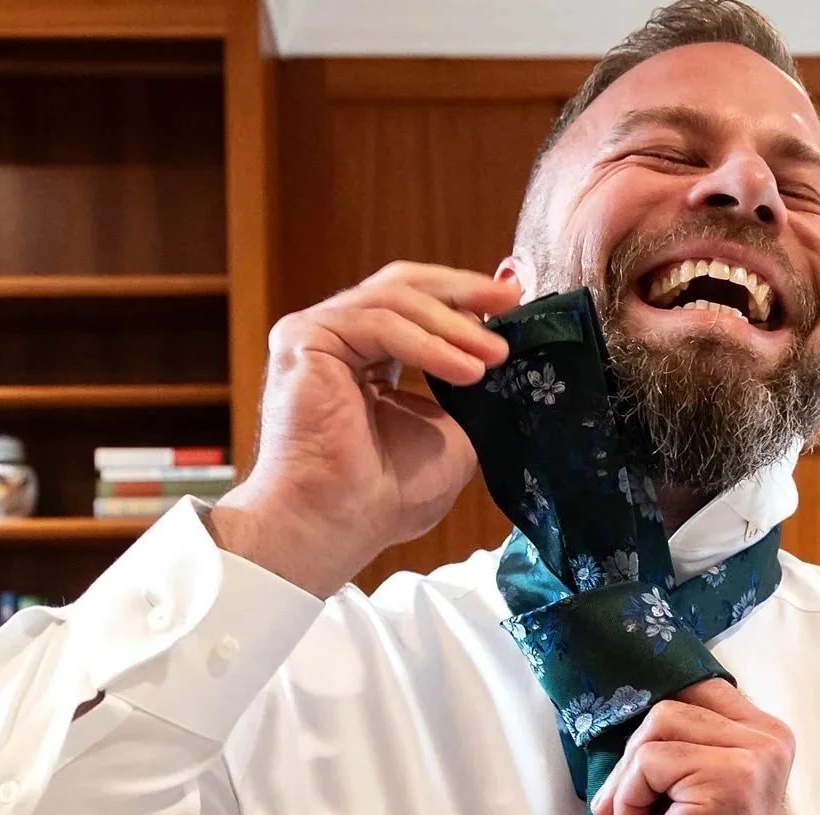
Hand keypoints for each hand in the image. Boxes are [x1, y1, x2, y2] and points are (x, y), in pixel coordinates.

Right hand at [209, 262, 521, 595]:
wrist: (341, 523)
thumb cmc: (387, 494)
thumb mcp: (453, 430)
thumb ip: (469, 384)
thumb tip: (501, 347)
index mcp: (366, 357)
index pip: (415, 304)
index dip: (464, 299)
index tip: (513, 303)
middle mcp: (338, 338)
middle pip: (403, 286)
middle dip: (463, 291)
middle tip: (511, 300)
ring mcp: (318, 334)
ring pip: (395, 299)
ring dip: (454, 325)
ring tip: (494, 356)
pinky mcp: (306, 339)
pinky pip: (379, 323)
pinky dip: (428, 344)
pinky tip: (466, 370)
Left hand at [591, 678, 794, 814]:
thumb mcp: (701, 785)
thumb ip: (690, 742)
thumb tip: (629, 707)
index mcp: (767, 736)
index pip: (698, 687)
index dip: (654, 720)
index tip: (635, 761)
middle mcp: (769, 741)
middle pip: (671, 705)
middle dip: (633, 755)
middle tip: (622, 802)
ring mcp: (751, 759)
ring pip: (657, 726)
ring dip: (628, 777)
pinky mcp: (724, 780)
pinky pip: (649, 762)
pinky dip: (628, 798)